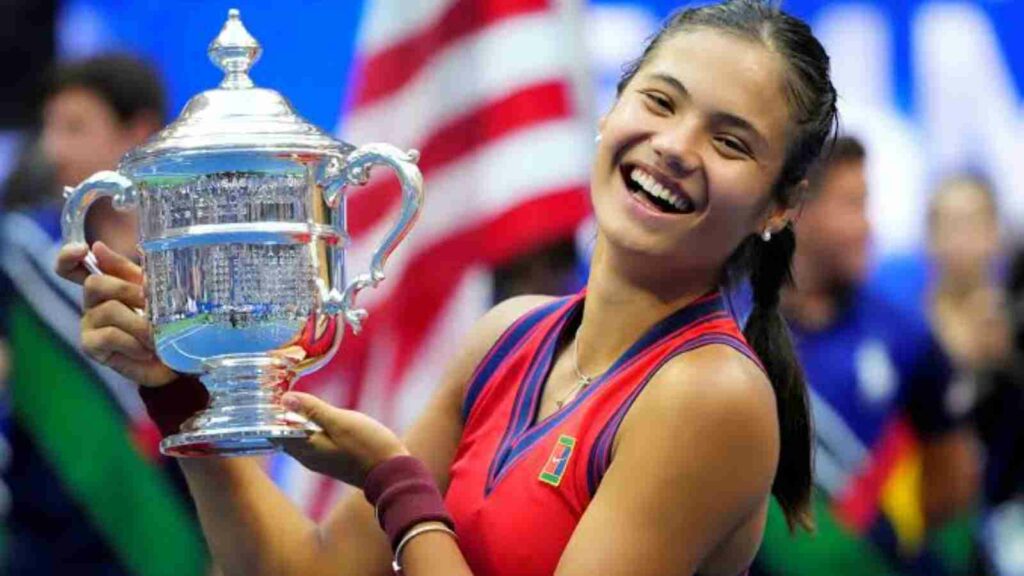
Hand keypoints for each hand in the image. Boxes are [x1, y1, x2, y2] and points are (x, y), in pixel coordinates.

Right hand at [55, 241, 176, 387]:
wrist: (173, 359)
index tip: (83, 250)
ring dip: (139, 322)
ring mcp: (89, 324)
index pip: (72, 268)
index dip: (68, 257)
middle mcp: (92, 303)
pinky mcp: (91, 346)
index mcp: (106, 285)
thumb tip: (99, 248)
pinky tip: (145, 350)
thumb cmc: (163, 323)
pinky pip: (110, 336)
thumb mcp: (151, 291)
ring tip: (156, 335)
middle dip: (126, 290)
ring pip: (109, 310)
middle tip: (150, 303)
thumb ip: (129, 271)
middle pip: (94, 284)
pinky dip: (133, 342)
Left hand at [278, 392, 408, 487]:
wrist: (393, 473)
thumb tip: (285, 398)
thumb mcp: (340, 422)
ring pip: (299, 439)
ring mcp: (321, 460)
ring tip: (294, 399)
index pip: (274, 433)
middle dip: (279, 417)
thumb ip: (313, 410)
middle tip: (277, 392)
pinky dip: (308, 428)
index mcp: (306, 449)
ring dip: (294, 422)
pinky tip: (316, 416)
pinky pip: (312, 442)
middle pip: (284, 436)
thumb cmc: (368, 446)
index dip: (268, 415)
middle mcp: (309, 458)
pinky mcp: (333, 459)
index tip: (266, 394)